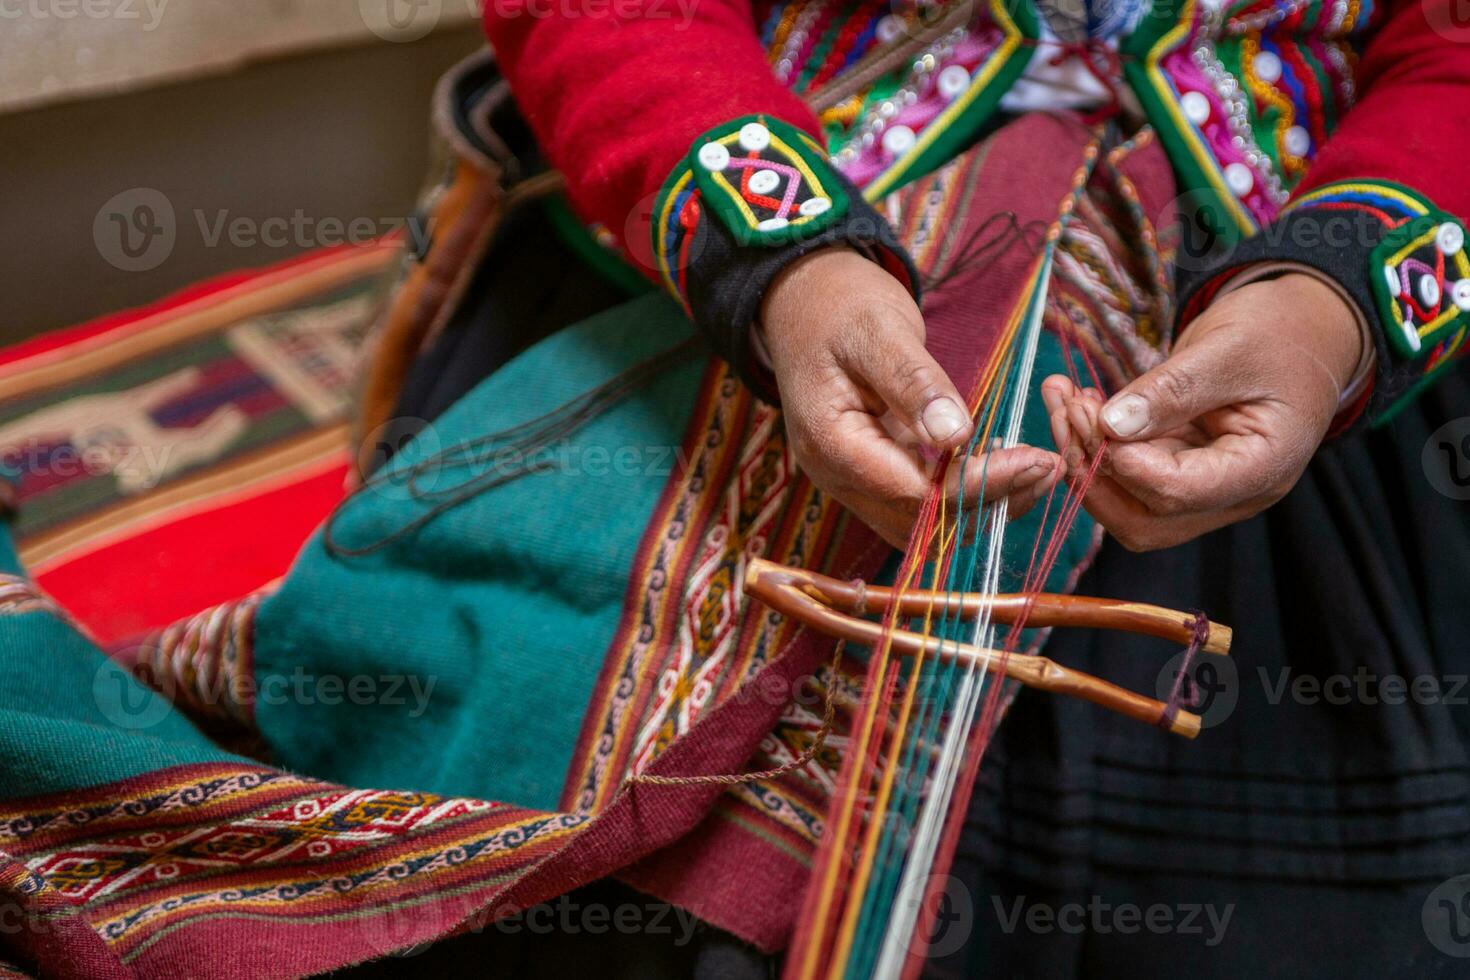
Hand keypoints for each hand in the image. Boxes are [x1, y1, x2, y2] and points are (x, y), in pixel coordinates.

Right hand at [761, 247, 1060, 546]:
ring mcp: (851, 479)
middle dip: (990, 502)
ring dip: (982, 506)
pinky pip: (920, 504)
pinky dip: (965, 494)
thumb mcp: (879, 330)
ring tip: (1038, 469)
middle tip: (1051, 464)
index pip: (915, 493)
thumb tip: (957, 436)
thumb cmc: (839, 304)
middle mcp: (837, 475)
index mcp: (831, 443)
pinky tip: (1003, 465)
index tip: (1037, 458)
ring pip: (925, 526)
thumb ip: (914, 384)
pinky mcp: (870, 472)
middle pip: (922, 524)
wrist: (802, 297)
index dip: (980, 485)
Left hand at [1043, 273, 1363, 550]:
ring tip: (1063, 399)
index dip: (1124, 462)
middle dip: (1093, 469)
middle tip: (1066, 408)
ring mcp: (1203, 488)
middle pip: (1145, 519)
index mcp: (1261, 470)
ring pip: (1127, 505)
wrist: (1303, 329)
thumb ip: (1174, 389)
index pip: (1178, 493)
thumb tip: (1112, 425)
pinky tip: (1075, 402)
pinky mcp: (1179, 470)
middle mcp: (1231, 494)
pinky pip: (1127, 476)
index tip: (1088, 411)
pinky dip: (1094, 445)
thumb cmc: (1280, 333)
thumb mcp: (1229, 348)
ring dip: (1085, 458)